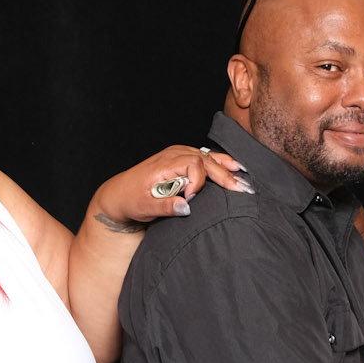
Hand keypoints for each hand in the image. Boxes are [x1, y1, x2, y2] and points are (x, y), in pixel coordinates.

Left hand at [91, 147, 249, 228]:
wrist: (119, 193)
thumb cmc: (131, 200)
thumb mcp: (144, 208)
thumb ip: (165, 207)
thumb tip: (186, 207)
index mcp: (165, 164)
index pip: (193, 165)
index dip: (197, 183)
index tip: (191, 199)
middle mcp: (173, 155)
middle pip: (205, 160)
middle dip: (224, 175)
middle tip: (242, 189)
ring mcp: (178, 155)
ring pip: (208, 156)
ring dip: (226, 167)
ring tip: (244, 175)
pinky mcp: (181, 159)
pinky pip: (204, 157)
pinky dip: (220, 162)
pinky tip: (234, 166)